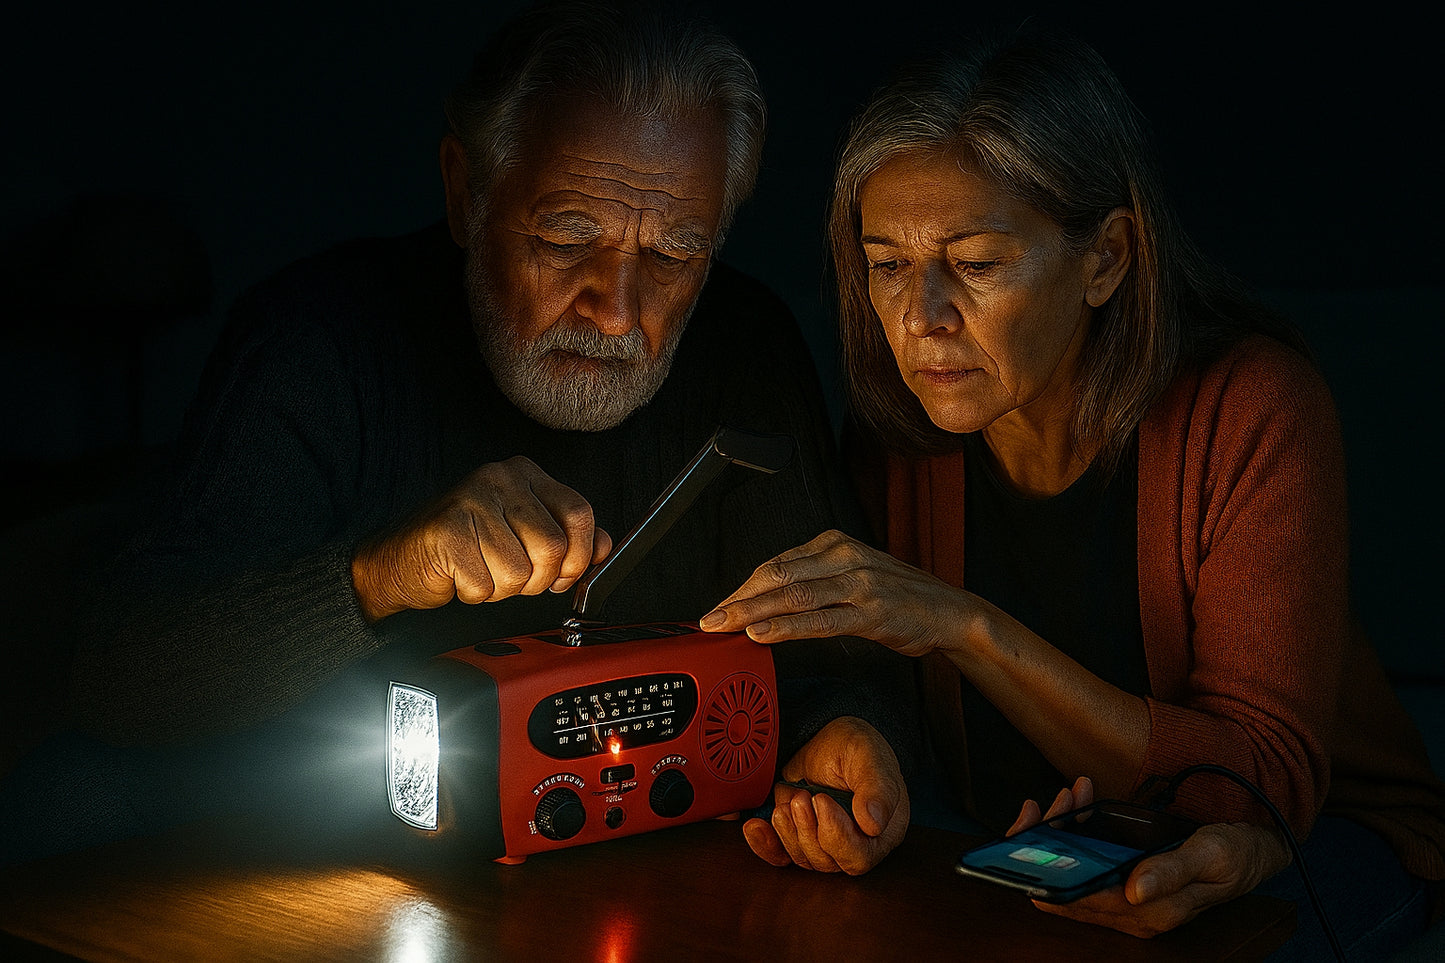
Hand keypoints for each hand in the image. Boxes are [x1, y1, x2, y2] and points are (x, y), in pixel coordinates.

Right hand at [350, 456, 611, 620]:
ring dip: (503, 588)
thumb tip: (604, 546)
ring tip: (483, 571)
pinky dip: (477, 593)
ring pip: (521, 571)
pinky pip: (486, 583)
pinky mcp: (447, 530)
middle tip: (514, 577)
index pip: (579, 512)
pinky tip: (461, 576)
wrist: (400, 561)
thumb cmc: (466, 548)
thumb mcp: (525, 536)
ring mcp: (472, 500)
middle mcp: (500, 478)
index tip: (565, 573)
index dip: (580, 554)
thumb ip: (568, 537)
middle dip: (538, 579)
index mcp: (525, 474)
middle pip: (553, 547)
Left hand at [700, 530, 975, 657]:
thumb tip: (768, 601)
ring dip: (752, 612)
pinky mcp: (871, 612)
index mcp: (835, 544)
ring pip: (793, 597)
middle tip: (708, 619)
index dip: (742, 587)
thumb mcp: (854, 576)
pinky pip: (820, 620)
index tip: (719, 607)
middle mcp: (844, 557)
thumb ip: (815, 581)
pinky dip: (786, 627)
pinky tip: (762, 634)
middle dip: (737, 599)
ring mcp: (858, 584)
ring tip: (724, 626)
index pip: (776, 565)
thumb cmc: (900, 598)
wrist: (950, 612)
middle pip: (777, 577)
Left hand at [743, 716, 908, 874]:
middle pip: (827, 862)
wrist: (827, 735)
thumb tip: (874, 824)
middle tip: (801, 796)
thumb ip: (876, 788)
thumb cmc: (855, 746)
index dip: (836, 835)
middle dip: (807, 831)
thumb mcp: (869, 756)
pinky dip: (764, 844)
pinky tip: (755, 827)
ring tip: (790, 798)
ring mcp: (824, 842)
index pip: (858, 856)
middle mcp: (855, 842)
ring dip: (788, 831)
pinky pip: (780, 855)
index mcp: (882, 830)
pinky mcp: (799, 836)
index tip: (820, 799)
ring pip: (803, 859)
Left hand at [1008, 778, 1291, 937]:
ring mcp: (1126, 895)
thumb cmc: (1234, 855)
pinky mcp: (1127, 878)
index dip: (1044, 867)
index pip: (1073, 898)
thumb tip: (1133, 890)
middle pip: (1063, 884)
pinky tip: (1082, 800)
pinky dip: (1078, 827)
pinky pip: (1088, 858)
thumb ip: (1171, 872)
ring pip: (1072, 867)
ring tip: (1073, 791)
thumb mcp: (1209, 857)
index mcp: (1146, 912)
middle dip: (1048, 839)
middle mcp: (1129, 909)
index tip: (1034, 825)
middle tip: (1054, 800)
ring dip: (1063, 827)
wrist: (1255, 852)